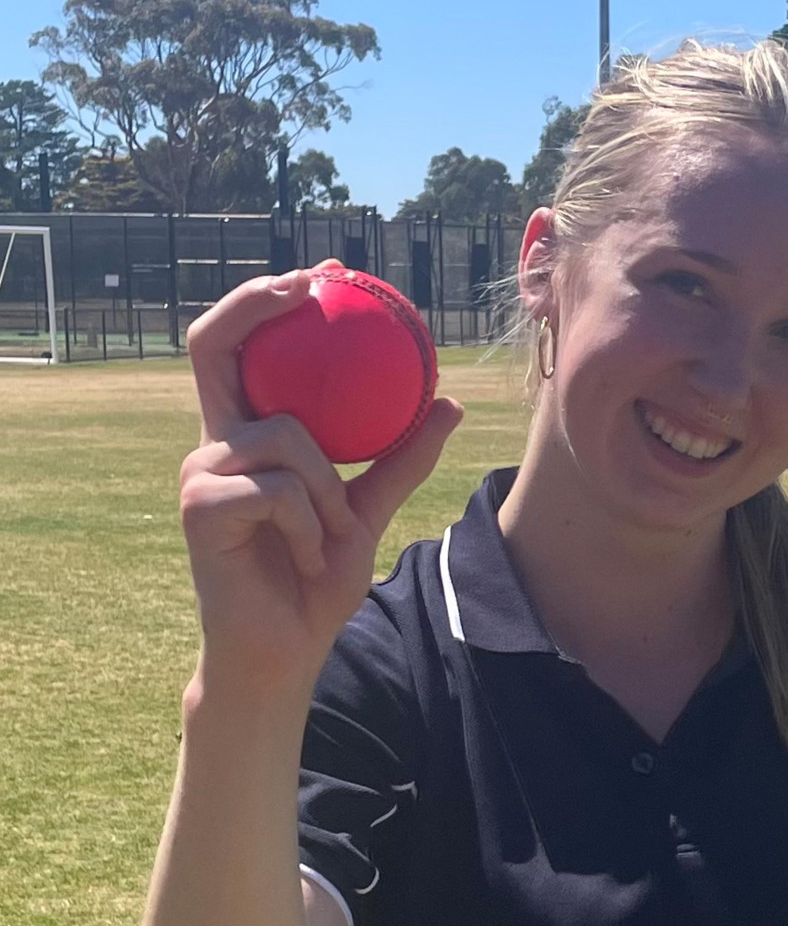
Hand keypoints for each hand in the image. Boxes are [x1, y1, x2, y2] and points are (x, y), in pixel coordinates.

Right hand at [179, 269, 461, 701]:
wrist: (285, 650)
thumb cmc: (315, 584)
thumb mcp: (366, 512)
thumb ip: (399, 460)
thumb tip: (450, 405)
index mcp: (245, 435)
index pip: (240, 347)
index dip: (270, 299)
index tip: (326, 275)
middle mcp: (213, 443)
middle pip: (216, 344)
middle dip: (258, 302)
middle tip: (313, 286)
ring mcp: (200, 472)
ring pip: (286, 436)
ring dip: (328, 492)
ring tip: (329, 537)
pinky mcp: (200, 507)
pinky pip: (281, 490)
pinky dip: (312, 527)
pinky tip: (307, 561)